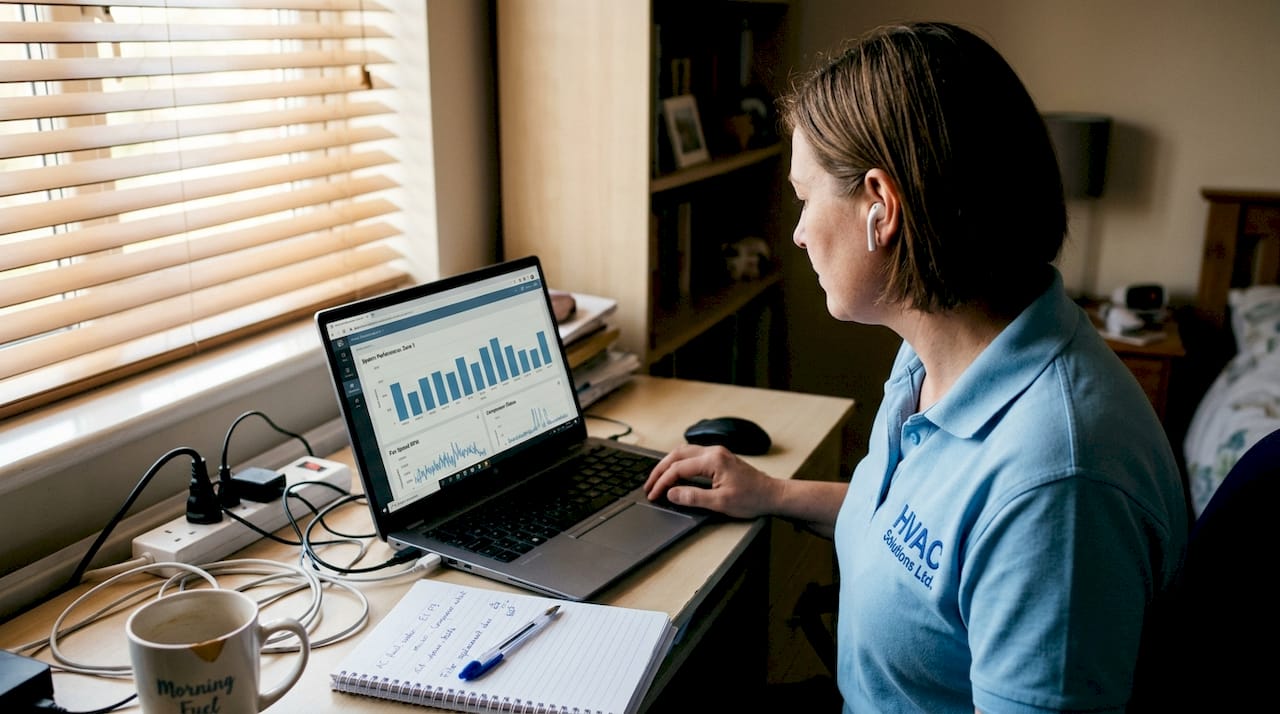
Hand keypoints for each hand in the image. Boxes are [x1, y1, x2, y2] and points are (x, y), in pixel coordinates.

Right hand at [644, 444, 780, 518]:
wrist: (772, 495)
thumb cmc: (752, 499)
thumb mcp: (720, 503)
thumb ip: (693, 497)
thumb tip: (671, 493)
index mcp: (713, 460)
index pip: (678, 469)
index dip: (662, 482)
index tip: (653, 495)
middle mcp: (713, 452)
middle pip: (677, 455)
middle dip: (660, 470)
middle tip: (649, 486)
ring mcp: (717, 453)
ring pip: (683, 452)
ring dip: (668, 464)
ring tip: (657, 479)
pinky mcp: (719, 458)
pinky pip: (692, 455)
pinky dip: (679, 463)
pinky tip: (674, 473)